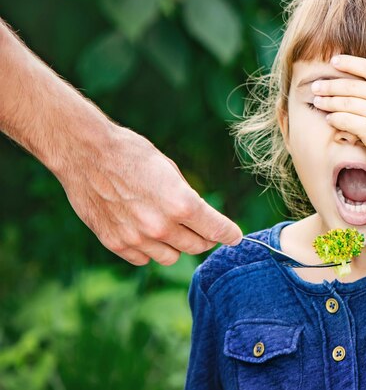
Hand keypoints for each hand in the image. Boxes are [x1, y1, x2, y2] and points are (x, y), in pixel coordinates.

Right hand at [57, 126, 241, 265]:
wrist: (85, 153)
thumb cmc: (130, 153)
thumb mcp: (170, 169)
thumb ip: (187, 197)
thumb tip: (201, 216)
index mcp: (181, 204)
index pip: (217, 230)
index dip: (229, 234)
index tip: (234, 236)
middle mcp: (161, 226)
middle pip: (197, 246)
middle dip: (205, 238)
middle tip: (203, 229)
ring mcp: (137, 238)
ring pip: (172, 258)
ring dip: (176, 245)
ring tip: (169, 228)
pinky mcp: (116, 243)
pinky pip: (144, 259)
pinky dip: (149, 249)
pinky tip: (145, 232)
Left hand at [311, 52, 365, 166]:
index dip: (351, 63)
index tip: (334, 61)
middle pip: (354, 86)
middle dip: (332, 85)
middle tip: (316, 85)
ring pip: (347, 102)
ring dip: (329, 101)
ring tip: (316, 100)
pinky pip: (347, 120)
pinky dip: (335, 118)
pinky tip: (327, 118)